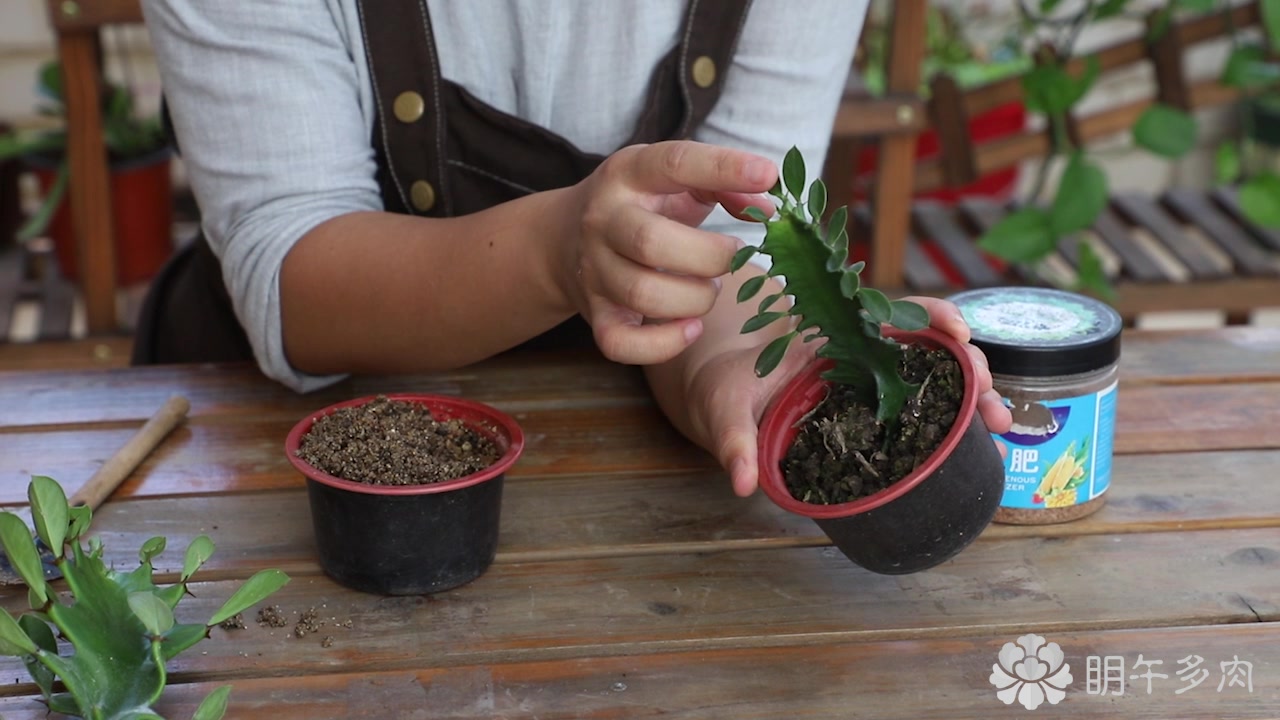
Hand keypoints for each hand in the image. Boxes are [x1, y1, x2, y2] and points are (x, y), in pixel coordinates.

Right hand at [561, 141, 776, 364]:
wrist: (564, 237)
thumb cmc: (641, 206)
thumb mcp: (675, 181)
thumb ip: (724, 185)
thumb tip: (768, 211)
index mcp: (628, 174)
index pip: (673, 163)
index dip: (723, 167)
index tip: (767, 174)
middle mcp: (603, 220)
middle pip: (651, 242)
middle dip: (708, 257)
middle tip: (731, 257)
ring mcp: (594, 270)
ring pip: (642, 295)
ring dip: (694, 298)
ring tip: (708, 288)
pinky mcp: (595, 314)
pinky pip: (621, 344)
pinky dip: (664, 344)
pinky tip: (691, 327)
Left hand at [687, 296, 1011, 497]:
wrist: (717, 395)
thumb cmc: (722, 391)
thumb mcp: (723, 411)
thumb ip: (733, 442)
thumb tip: (743, 485)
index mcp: (828, 337)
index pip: (891, 312)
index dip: (930, 315)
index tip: (958, 331)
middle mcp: (857, 353)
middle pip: (927, 347)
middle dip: (969, 366)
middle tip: (991, 402)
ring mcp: (869, 381)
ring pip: (934, 377)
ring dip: (973, 394)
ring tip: (999, 423)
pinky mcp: (872, 409)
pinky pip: (920, 406)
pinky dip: (954, 419)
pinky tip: (983, 441)